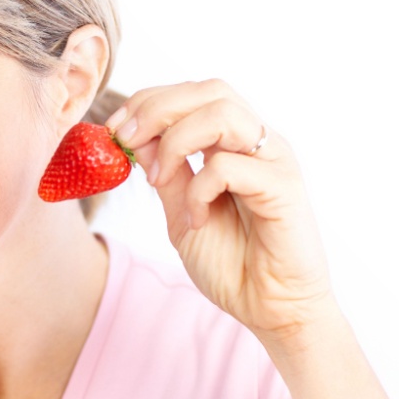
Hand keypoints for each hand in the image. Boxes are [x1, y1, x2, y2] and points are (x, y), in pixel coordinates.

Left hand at [106, 78, 339, 353]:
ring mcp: (274, 161)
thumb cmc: (232, 263)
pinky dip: (200, 188)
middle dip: (157, 107)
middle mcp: (258, 142)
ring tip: (157, 178)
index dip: (148, 102)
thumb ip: (165, 174)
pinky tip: (197, 218)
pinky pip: (230, 166)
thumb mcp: (181, 213)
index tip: (114, 129)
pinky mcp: (284, 188)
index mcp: (234, 143)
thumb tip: (135, 139)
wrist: (271, 309)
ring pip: (222, 112)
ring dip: (175, 140)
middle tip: (126, 139)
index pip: (193, 94)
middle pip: (209, 89)